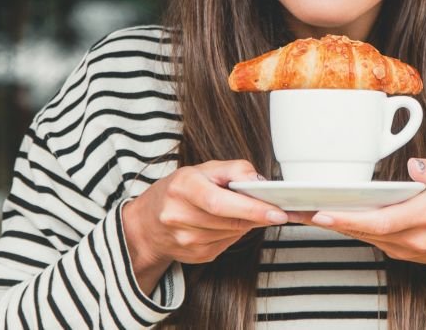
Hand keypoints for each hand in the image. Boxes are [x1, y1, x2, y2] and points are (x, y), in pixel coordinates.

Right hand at [122, 160, 289, 288]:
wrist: (148, 223)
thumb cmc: (179, 190)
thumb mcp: (203, 169)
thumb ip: (234, 170)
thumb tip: (261, 182)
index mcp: (182, 187)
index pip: (220, 202)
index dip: (251, 208)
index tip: (278, 212)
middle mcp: (179, 216)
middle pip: (230, 221)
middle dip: (256, 216)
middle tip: (276, 210)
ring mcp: (185, 241)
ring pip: (232, 234)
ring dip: (245, 223)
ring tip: (242, 210)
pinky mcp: (194, 256)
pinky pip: (227, 244)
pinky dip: (234, 233)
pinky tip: (226, 223)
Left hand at [290, 158, 425, 279]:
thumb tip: (414, 165)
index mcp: (424, 218)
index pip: (380, 221)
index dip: (348, 218)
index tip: (322, 211)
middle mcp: (410, 238)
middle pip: (361, 231)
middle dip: (327, 220)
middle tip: (296, 210)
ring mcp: (402, 249)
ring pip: (361, 236)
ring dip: (333, 224)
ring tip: (303, 210)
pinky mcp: (397, 251)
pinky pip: (368, 238)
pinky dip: (348, 227)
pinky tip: (330, 216)